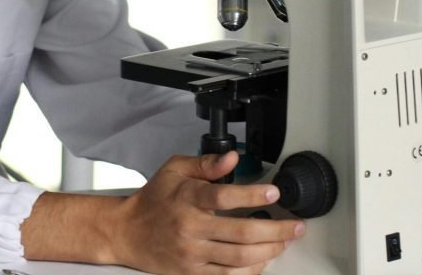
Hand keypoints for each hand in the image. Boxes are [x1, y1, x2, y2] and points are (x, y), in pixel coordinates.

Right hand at [110, 152, 304, 274]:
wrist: (126, 232)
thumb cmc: (153, 200)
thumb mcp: (174, 170)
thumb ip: (205, 163)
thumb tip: (232, 158)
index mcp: (187, 198)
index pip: (224, 196)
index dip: (253, 194)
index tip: (274, 192)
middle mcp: (190, 227)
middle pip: (241, 232)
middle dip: (276, 230)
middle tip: (295, 226)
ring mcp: (192, 254)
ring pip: (239, 258)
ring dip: (269, 251)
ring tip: (284, 242)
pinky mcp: (191, 273)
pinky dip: (250, 270)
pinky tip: (263, 260)